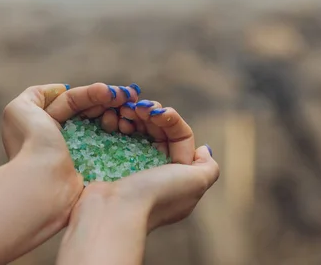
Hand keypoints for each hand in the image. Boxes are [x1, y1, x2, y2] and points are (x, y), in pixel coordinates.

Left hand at [0, 82, 139, 222]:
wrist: (44, 184)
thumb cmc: (32, 143)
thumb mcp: (20, 109)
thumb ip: (36, 94)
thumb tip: (62, 89)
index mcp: (45, 124)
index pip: (73, 101)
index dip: (92, 93)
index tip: (110, 91)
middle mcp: (63, 138)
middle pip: (91, 111)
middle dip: (109, 100)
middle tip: (128, 97)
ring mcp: (81, 154)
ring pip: (104, 125)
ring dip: (116, 113)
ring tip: (127, 109)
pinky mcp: (95, 168)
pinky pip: (111, 144)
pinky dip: (120, 131)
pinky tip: (128, 124)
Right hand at [57, 104, 217, 264]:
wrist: (113, 213)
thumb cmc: (157, 195)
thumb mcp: (196, 182)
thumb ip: (209, 167)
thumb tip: (205, 150)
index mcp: (178, 176)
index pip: (180, 136)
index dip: (171, 119)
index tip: (158, 112)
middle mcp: (157, 172)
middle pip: (158, 131)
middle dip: (151, 114)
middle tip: (139, 107)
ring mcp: (132, 168)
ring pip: (138, 132)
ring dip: (135, 116)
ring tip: (125, 111)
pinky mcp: (111, 165)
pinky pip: (118, 138)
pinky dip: (118, 125)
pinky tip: (114, 118)